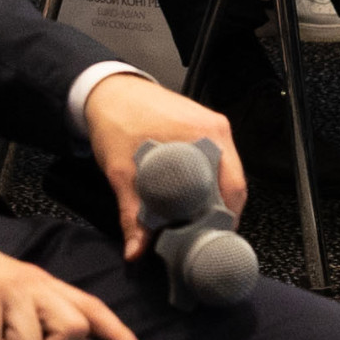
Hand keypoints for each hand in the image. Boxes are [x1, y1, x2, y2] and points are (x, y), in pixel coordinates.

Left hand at [80, 71, 244, 261]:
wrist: (107, 90)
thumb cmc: (117, 118)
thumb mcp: (122, 171)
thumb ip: (131, 213)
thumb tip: (136, 249)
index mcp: (205, 135)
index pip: (232, 188)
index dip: (225, 219)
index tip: (212, 239)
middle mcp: (215, 129)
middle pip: (233, 183)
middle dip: (221, 213)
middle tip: (204, 236)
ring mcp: (211, 127)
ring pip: (226, 174)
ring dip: (215, 200)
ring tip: (197, 223)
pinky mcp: (203, 128)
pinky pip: (216, 162)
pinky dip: (209, 183)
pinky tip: (194, 200)